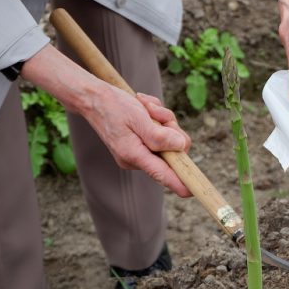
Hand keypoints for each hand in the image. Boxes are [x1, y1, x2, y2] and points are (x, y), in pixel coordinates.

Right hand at [21, 44, 192, 196]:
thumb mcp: (138, 118)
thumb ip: (159, 136)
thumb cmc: (113, 106)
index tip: (195, 191)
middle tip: (156, 112)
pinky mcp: (141, 143)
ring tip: (145, 106)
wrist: (93, 98)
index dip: (181, 183)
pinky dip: (157, 117)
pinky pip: (160, 132)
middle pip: (173, 151)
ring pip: (169, 138)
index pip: (163, 175)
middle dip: (171, 128)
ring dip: (163, 119)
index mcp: (135, 156)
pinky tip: (144, 107)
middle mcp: (138, 159)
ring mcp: (140, 152)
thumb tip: (180, 147)